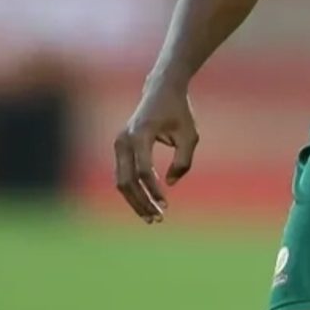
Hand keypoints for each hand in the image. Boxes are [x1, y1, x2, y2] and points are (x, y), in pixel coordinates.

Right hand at [113, 77, 199, 223]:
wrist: (161, 89)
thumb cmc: (179, 112)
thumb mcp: (190, 135)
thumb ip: (183, 161)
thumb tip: (169, 184)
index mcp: (141, 134)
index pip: (143, 170)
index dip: (153, 190)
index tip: (166, 204)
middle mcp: (124, 139)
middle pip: (126, 181)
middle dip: (141, 202)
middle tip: (157, 219)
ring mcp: (119, 144)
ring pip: (121, 181)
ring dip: (135, 201)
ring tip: (152, 218)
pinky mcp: (120, 148)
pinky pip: (123, 175)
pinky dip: (134, 191)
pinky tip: (147, 204)